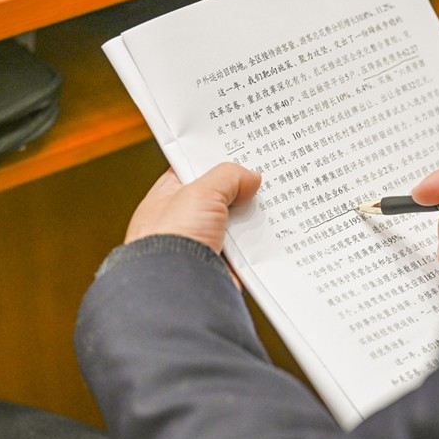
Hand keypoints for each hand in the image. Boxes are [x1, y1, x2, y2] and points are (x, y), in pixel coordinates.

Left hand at [125, 163, 260, 253]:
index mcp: (167, 198)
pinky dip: (257, 241)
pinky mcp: (223, 264)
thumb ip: (226, 177)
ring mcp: (204, 243)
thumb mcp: (200, 192)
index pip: (192, 170)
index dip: (214, 160)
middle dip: (239, 189)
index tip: (239, 151)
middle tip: (260, 176)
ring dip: (251, 216)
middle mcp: (184, 221)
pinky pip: (247, 247)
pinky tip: (270, 230)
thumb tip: (250, 177)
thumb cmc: (171, 241)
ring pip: (236, 222)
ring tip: (270, 202)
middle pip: (220, 196)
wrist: (178, 287)